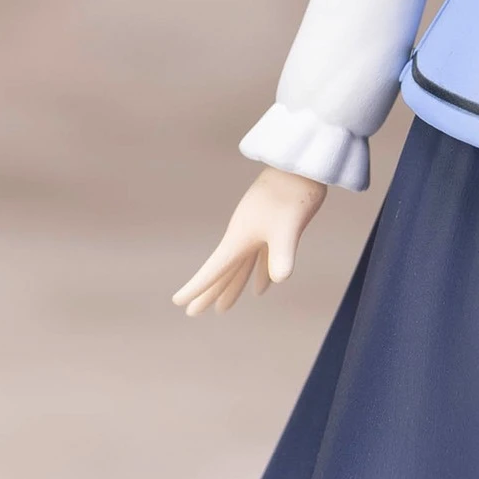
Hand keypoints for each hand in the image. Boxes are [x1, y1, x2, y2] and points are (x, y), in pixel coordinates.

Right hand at [172, 167, 326, 315]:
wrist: (300, 166)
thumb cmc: (293, 194)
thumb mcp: (288, 226)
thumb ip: (282, 253)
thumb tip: (280, 279)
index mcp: (239, 237)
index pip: (213, 269)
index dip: (196, 287)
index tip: (178, 302)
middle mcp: (244, 236)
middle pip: (223, 270)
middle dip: (209, 292)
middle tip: (192, 313)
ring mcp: (257, 231)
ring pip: (240, 266)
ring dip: (233, 287)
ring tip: (222, 309)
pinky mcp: (273, 228)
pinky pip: (261, 258)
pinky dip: (260, 273)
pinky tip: (262, 289)